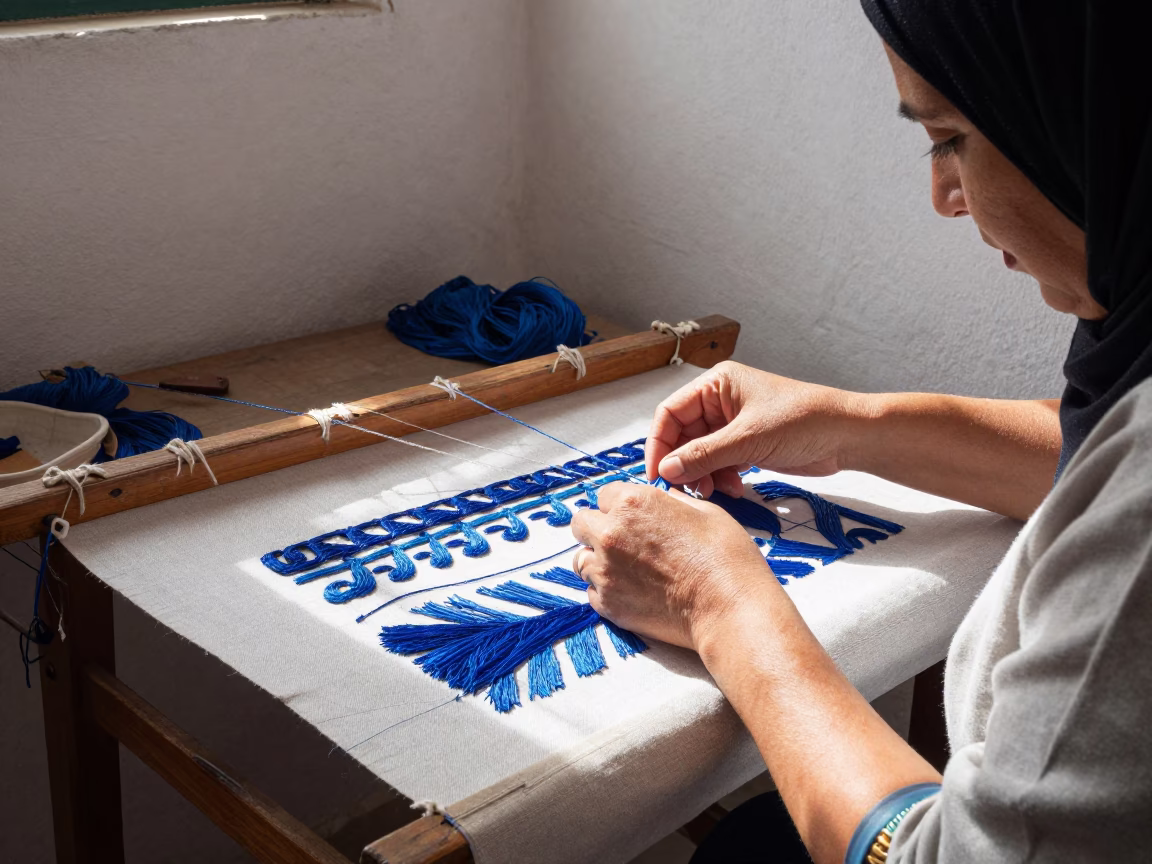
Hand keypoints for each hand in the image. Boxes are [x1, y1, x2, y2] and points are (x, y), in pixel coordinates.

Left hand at [570, 481, 772, 649]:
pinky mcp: (607, 604)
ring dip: (598, 560)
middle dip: (597, 528)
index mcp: (632, 503)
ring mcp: (605, 571)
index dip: (620, 505)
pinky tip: (632, 591)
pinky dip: (606, 590)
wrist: (729, 608)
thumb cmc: (725, 557)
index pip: (604, 494)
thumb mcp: (704, 511)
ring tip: (627, 569)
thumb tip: (662, 500)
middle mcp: (610, 534)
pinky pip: (591, 591)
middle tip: (622, 541)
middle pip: (581, 524)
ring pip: (582, 559)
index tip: (632, 517)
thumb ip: (671, 502)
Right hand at [646, 361, 867, 497]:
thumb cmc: (804, 421)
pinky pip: (719, 462)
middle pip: (683, 436)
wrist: (848, 436)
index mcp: (716, 384)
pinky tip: (735, 488)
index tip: (657, 474)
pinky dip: (721, 477)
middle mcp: (720, 401)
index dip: (659, 444)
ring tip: (714, 491)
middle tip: (688, 490)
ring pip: (700, 453)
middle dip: (684, 464)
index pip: (670, 413)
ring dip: (703, 474)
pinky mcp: (747, 444)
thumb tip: (667, 470)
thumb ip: (704, 455)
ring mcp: (734, 424)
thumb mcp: (748, 438)